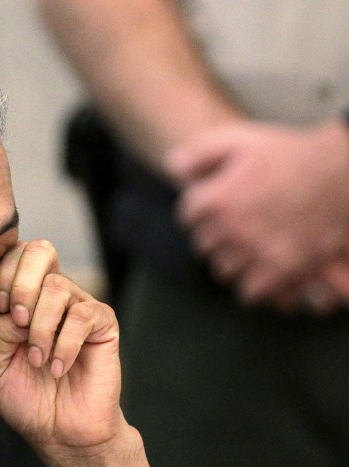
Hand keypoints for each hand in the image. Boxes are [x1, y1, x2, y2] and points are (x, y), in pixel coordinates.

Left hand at [0, 240, 156, 466]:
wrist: (57, 430)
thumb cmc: (23, 395)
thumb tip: (8, 307)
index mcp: (21, 295)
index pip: (13, 254)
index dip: (1, 274)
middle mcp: (50, 294)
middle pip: (40, 252)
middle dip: (20, 285)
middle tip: (15, 324)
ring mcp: (78, 306)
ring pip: (58, 287)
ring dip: (40, 327)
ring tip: (36, 360)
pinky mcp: (102, 324)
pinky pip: (83, 316)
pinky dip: (63, 344)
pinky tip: (56, 368)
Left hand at [167, 119, 348, 308]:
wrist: (344, 171)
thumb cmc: (292, 154)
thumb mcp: (241, 139)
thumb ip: (200, 152)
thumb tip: (171, 165)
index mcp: (217, 198)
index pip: (187, 216)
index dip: (200, 209)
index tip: (214, 206)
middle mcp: (233, 228)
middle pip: (203, 245)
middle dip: (215, 234)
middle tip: (234, 225)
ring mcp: (257, 251)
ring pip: (223, 269)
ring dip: (232, 259)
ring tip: (247, 247)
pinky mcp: (283, 269)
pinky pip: (250, 291)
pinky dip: (253, 283)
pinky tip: (260, 269)